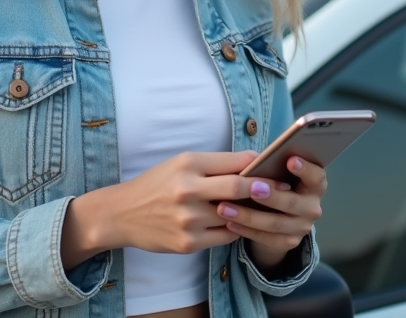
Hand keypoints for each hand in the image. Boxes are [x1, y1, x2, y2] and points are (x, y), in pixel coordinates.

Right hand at [62, 151, 262, 266]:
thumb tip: (254, 162)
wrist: (123, 214)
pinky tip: (239, 222)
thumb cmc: (157, 184)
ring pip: (236, 215)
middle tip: (283, 189)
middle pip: (241, 188)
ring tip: (265, 208)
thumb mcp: (181, 163)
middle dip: (266, 189)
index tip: (277, 168)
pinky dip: (235, 229)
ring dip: (252, 213)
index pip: (236, 162)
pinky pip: (226, 236)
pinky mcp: (188, 243)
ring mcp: (188, 219)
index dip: (260, 165)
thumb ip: (216, 164)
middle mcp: (188, 190)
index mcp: (188, 163)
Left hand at [215, 155, 325, 271]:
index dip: (305, 168)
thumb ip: (274, 168)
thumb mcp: (280, 174)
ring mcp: (302, 227)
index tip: (290, 160)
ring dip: (247, 216)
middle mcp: (312, 207)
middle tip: (250, 188)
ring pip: (274, 223)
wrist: (280, 215)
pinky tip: (229, 223)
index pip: (316, 176)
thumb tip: (252, 161)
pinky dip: (245, 230)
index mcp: (314, 185)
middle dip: (271, 196)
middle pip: (292, 203)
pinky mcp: (289, 243)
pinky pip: (266, 238)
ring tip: (224, 208)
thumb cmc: (277, 184)